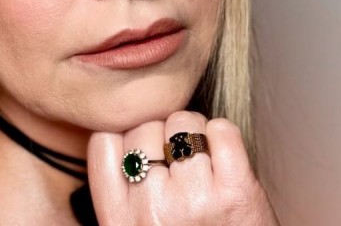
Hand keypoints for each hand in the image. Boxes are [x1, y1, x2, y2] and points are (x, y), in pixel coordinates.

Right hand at [87, 111, 278, 224]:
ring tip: (202, 163)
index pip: (103, 142)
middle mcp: (151, 210)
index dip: (126, 137)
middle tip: (179, 165)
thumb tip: (126, 130)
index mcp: (118, 220)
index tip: (143, 151)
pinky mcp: (237, 193)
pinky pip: (222, 131)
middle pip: (145, 127)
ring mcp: (195, 200)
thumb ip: (122, 189)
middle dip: (162, 137)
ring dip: (194, 134)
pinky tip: (223, 157)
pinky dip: (224, 136)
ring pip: (183, 123)